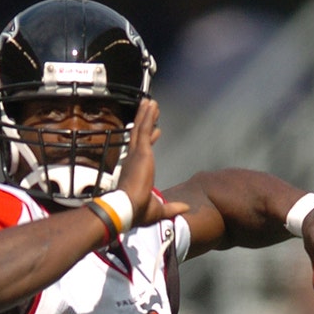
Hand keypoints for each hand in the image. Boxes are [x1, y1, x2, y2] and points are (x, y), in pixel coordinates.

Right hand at [117, 99, 188, 225]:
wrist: (128, 209)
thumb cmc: (138, 211)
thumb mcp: (159, 209)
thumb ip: (172, 207)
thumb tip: (185, 208)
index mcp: (134, 173)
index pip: (141, 152)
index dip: (149, 140)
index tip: (156, 131)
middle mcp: (132, 161)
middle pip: (138, 135)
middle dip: (145, 122)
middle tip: (150, 109)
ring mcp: (136, 154)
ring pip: (140, 128)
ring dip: (145, 114)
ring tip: (150, 102)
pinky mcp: (140, 151)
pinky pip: (144, 128)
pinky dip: (146, 116)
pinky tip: (150, 105)